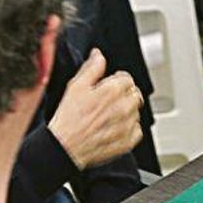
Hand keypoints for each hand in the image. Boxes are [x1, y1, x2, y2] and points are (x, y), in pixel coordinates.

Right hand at [47, 50, 143, 169]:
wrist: (65, 147)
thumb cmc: (68, 119)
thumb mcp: (75, 86)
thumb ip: (92, 68)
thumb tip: (98, 55)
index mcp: (112, 91)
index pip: (127, 78)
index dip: (118, 79)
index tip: (111, 84)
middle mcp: (123, 108)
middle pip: (135, 94)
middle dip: (124, 94)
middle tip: (109, 100)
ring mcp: (127, 126)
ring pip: (136, 111)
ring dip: (127, 110)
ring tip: (109, 115)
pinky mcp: (127, 141)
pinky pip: (137, 130)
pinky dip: (129, 128)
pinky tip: (115, 127)